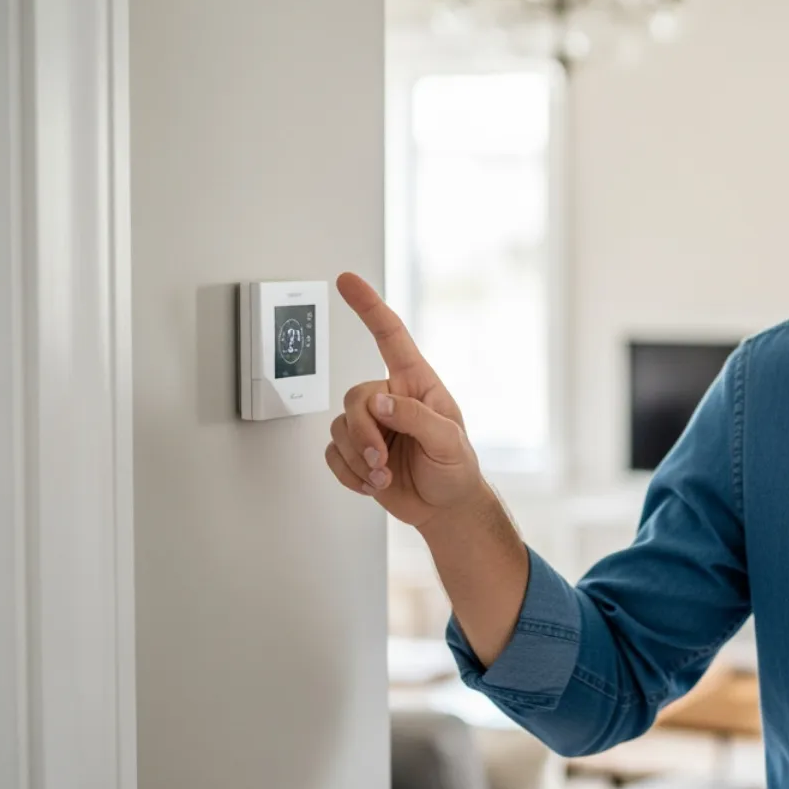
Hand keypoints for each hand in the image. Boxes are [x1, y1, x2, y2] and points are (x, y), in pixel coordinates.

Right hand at [325, 272, 483, 529]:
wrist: (444, 508)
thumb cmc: (456, 469)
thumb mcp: (450, 442)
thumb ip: (416, 418)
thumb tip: (380, 402)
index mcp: (417, 385)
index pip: (390, 337)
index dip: (368, 307)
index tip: (347, 280)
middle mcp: (390, 399)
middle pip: (354, 397)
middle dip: (364, 434)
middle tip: (382, 460)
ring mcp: (371, 425)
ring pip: (339, 428)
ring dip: (358, 459)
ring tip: (384, 475)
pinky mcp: (355, 451)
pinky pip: (332, 454)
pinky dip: (349, 474)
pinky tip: (373, 483)